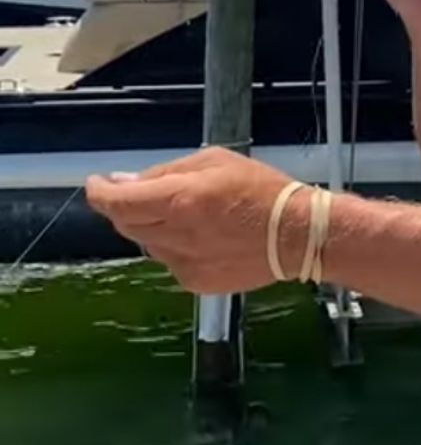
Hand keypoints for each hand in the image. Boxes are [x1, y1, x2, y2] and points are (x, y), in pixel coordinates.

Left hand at [85, 148, 309, 294]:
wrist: (298, 235)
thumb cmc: (263, 190)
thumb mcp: (216, 161)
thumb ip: (168, 171)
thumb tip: (128, 183)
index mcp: (180, 201)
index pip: (117, 202)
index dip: (100, 192)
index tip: (98, 184)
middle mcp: (175, 236)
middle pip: (126, 224)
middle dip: (128, 206)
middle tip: (147, 193)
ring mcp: (183, 264)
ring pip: (148, 243)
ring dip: (155, 226)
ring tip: (192, 214)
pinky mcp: (195, 282)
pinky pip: (170, 260)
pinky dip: (176, 246)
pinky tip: (207, 236)